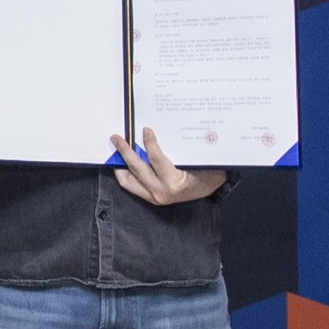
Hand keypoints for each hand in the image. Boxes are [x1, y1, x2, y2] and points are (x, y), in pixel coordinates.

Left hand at [110, 127, 226, 205]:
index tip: (145, 129)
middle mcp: (161, 192)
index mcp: (174, 182)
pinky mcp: (151, 198)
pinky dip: (126, 173)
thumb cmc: (208, 171)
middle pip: (136, 169)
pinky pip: (132, 186)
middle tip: (117, 138)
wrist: (213, 188)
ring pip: (128, 181)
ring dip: (120, 165)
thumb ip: (176, 149)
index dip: (149, 142)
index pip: (156, 159)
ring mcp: (155, 197)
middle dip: (124, 151)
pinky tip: (123, 163)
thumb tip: (154, 133)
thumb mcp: (196, 159)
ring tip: (115, 151)